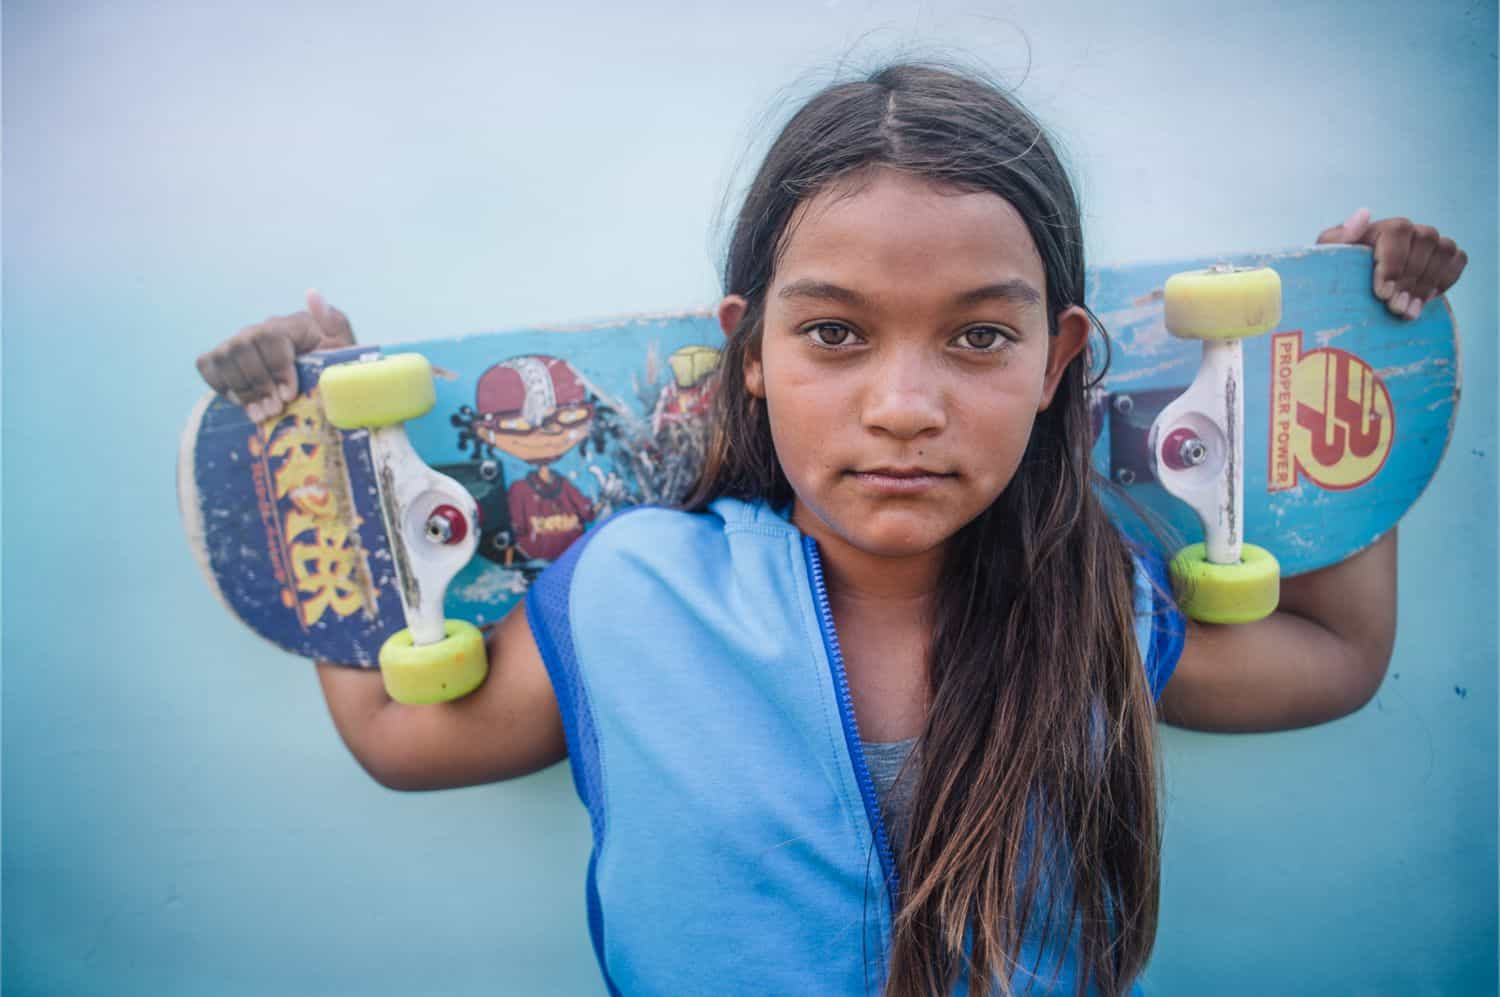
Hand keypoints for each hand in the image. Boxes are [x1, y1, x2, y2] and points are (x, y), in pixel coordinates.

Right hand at [195, 289, 354, 420]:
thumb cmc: (335, 372)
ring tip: (261, 413)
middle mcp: (262, 329)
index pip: (271, 337)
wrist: (324, 389)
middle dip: (258, 383)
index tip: (289, 395)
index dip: (276, 368)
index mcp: (293, 325)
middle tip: (273, 409)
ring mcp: (241, 343)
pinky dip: (220, 384)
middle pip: (243, 347)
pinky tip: (242, 402)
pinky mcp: (225, 359)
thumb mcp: (345, 350)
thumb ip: (335, 324)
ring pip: (224, 357)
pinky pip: (208, 365)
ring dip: (241, 389)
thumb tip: (312, 294)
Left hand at [1316, 208, 1467, 320]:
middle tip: (1395, 308)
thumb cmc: (1336, 274)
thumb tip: (1363, 214)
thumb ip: (1338, 238)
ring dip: (1428, 283)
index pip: (1398, 232)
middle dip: (1410, 279)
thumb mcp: (1327, 258)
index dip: (1394, 263)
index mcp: (1381, 227)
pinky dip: (1447, 279)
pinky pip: (1458, 261)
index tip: (1382, 293)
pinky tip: (1426, 300)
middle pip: (1425, 242)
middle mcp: (1410, 231)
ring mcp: (1429, 244)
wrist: (1351, 294)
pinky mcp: (1444, 258)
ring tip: (1408, 311)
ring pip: (1444, 251)